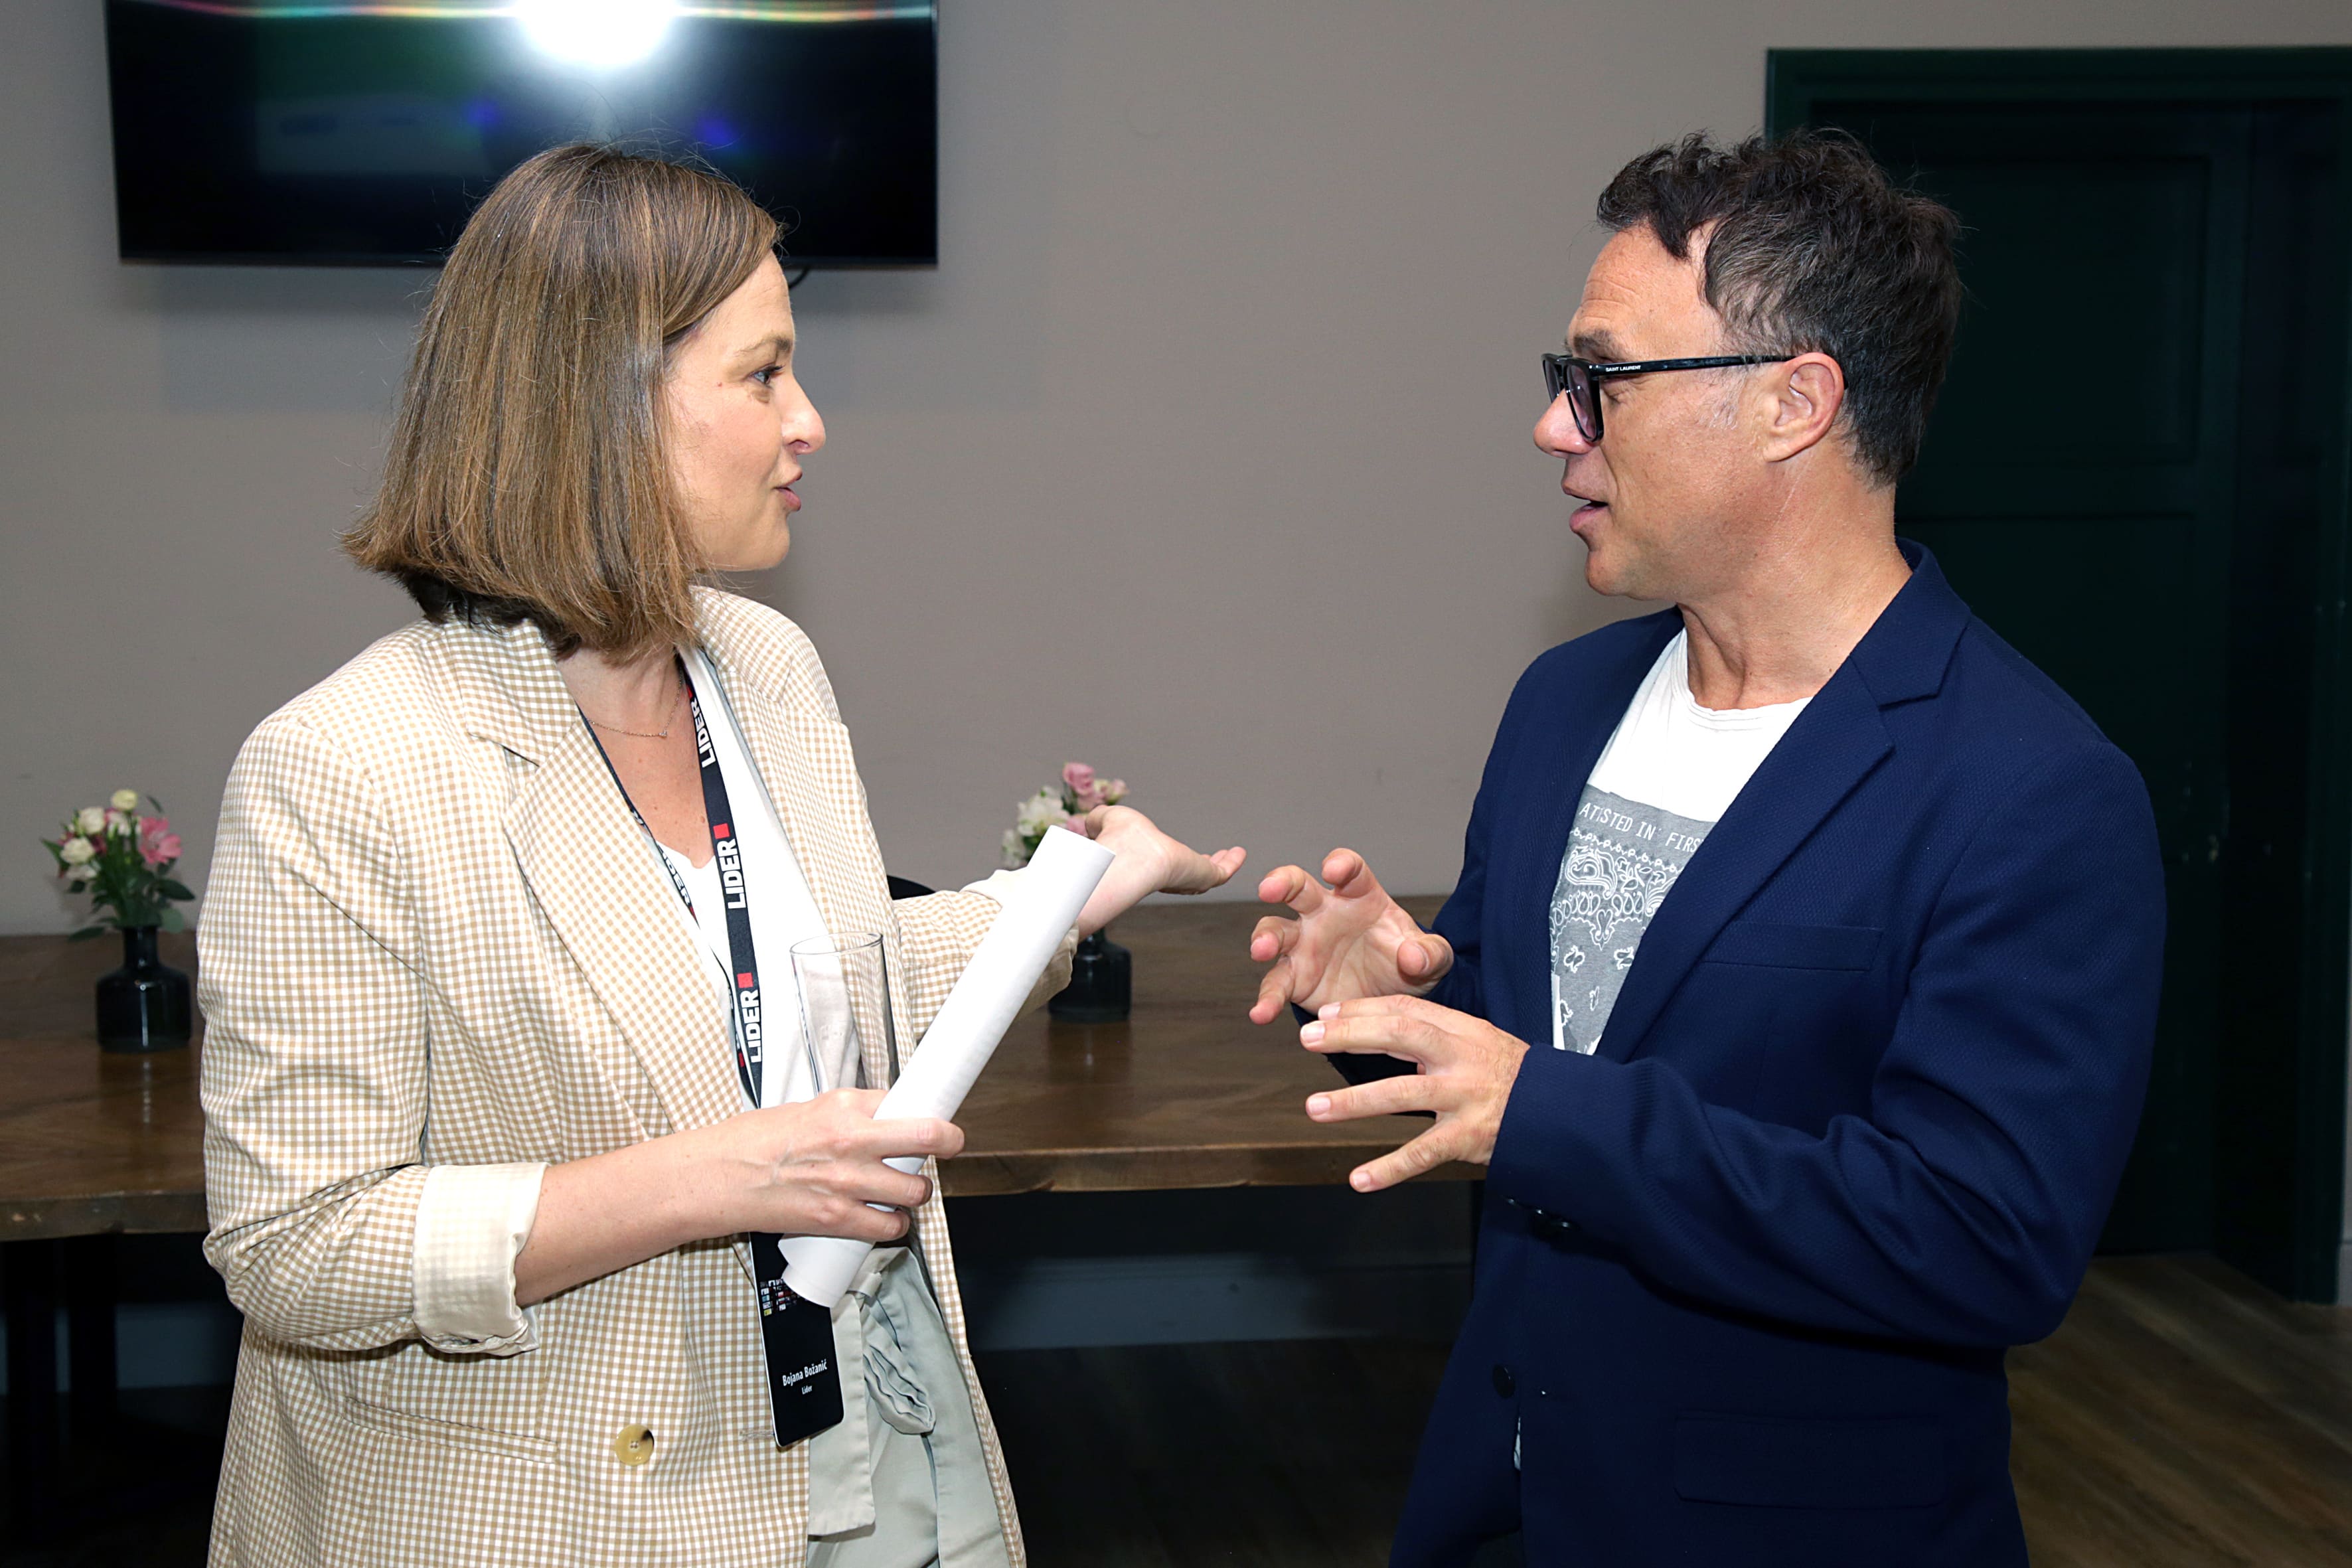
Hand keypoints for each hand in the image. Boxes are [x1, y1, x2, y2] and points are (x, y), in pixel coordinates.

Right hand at [679, 1088, 962, 1242]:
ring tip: (907, 1191)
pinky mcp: (838, 1219)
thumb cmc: (754, 1141)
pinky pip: (889, 1226)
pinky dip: (895, 1226)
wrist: (720, 1177)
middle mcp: (852, 1140)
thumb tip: (884, 1118)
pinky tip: (888, 1219)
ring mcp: (848, 1182)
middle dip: (948, 1142)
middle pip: (929, 1137)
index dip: (929, 1112)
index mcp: (843, 1106)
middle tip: (949, 1146)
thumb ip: (849, 1114)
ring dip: (918, 1192)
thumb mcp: (807, 1109)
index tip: (940, 1119)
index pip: (906, 1102)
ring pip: (916, 1189)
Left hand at [1070, 805, 1245, 935]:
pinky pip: (1222, 873)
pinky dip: (1232, 863)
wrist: (1134, 860)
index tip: (1175, 855)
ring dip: (1219, 864)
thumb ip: (1099, 820)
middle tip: (1208, 861)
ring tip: (1230, 856)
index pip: (1160, 865)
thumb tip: (1091, 821)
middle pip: (1187, 873)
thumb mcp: (1108, 820)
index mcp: (1148, 863)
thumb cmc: (1119, 842)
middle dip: (1198, 866)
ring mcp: (1187, 877)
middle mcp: (1168, 874)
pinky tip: (1240, 853)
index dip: (1168, 860)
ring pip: (1207, 874)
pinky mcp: (1204, 877)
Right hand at [1248, 849, 1452, 1023]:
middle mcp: (1324, 913)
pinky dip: (1267, 998)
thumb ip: (1431, 954)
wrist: (1394, 999)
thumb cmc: (1408, 963)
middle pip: (1297, 887)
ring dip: (1265, 937)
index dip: (1341, 864)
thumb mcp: (1432, 958)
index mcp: (1359, 896)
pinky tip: (1261, 1012)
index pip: (1349, 870)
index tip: (1334, 869)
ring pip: (1276, 931)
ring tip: (1261, 951)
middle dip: (1281, 882)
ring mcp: (1305, 945)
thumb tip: (1414, 956)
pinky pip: (1276, 984)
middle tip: (1269, 889)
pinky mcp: (1295, 978)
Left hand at [1298, 996, 1526, 1191]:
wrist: (1561, 1113)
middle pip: (1399, 1036)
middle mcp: (1460, 1058)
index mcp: (1461, 1030)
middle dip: (1350, 1035)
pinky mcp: (1468, 1137)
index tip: (1325, 1017)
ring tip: (1315, 1108)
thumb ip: (1434, 1034)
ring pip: (1402, 1093)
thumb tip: (1376, 1026)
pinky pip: (1422, 1153)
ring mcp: (1464, 1097)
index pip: (1404, 1010)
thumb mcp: (1478, 1042)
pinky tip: (1359, 1179)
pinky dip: (1389, 1168)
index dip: (1362, 1011)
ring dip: (1355, 1101)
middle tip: (1308, 1040)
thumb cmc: (1511, 1077)